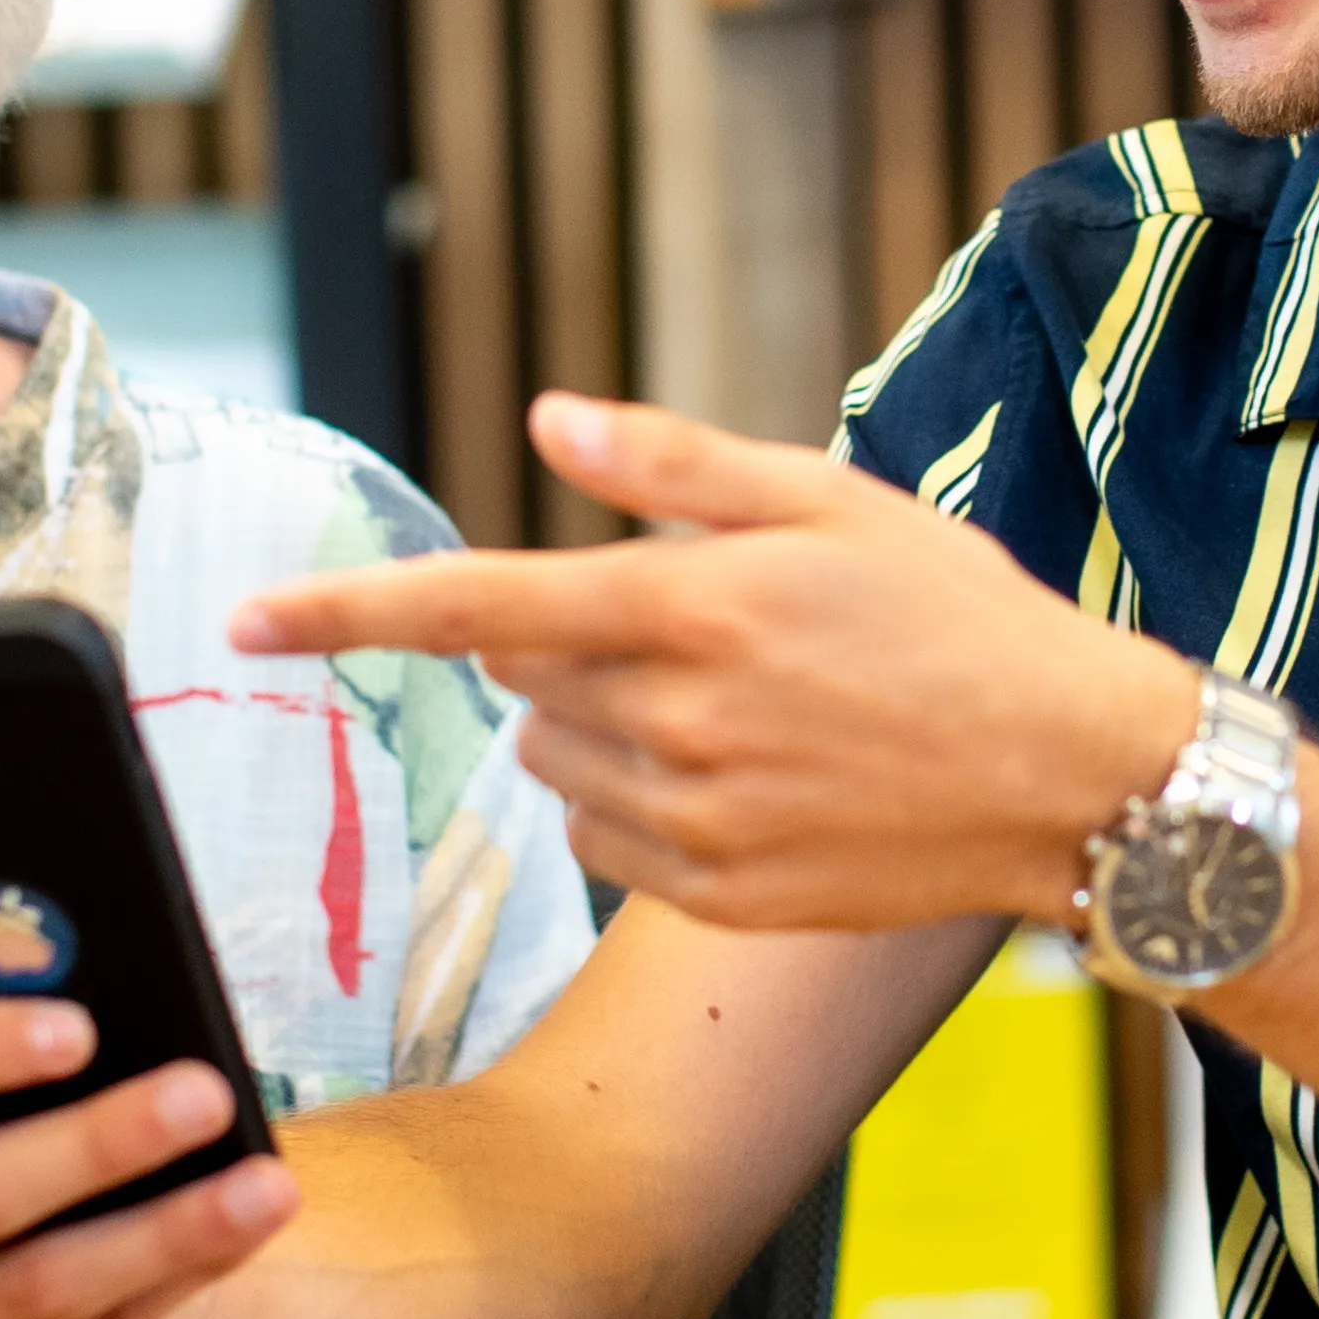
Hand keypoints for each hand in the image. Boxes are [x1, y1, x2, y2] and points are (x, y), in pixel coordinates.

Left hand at [225, 392, 1202, 933]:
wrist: (1076, 781)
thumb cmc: (962, 618)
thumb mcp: (832, 501)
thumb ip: (675, 466)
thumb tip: (547, 422)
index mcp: (692, 606)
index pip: (472, 609)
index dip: (345, 614)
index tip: (242, 620)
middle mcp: (676, 721)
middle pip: (523, 678)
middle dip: (571, 642)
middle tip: (706, 625)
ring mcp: (694, 821)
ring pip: (559, 760)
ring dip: (604, 723)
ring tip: (746, 704)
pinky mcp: (717, 895)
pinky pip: (606, 839)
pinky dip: (640, 801)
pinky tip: (750, 777)